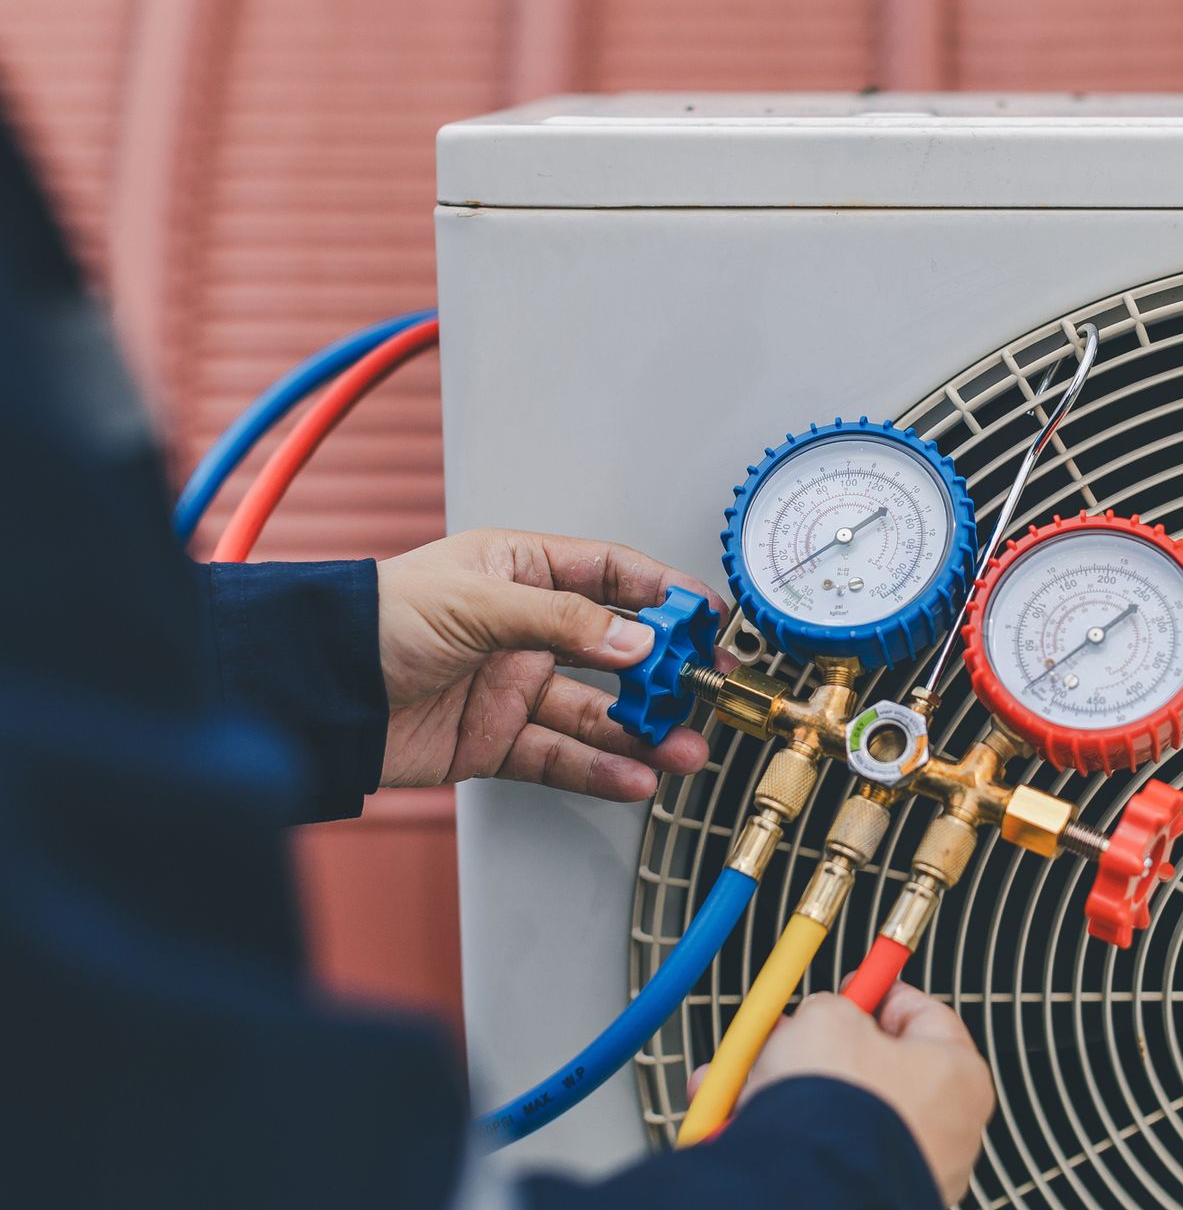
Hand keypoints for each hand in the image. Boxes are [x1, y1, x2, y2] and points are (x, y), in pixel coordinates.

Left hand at [375, 528, 729, 799]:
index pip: (611, 576)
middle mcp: (525, 630)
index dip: (662, 595)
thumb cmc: (374, 619)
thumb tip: (636, 641)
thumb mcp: (478, 600)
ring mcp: (513, 688)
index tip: (705, 616)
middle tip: (703, 690)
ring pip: (596, 713)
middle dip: (664, 675)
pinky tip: (633, 776)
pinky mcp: (496, 741)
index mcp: (522, 571)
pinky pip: (561, 757)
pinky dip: (600, 770)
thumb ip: (564, 621)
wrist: (311, 689)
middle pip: (614, 653)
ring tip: (683, 749)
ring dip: (643, 733)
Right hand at [694, 986, 992, 1203]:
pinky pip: (828, 1152)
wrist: (808, 1190)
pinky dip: (792, 1136)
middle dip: (823, 1048)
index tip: (853, 985)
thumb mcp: (826, 1020)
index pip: (924, 1014)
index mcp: (958, 1076)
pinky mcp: (872, 1195)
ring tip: (748, 1079)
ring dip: (794, 1091)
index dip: (880, 992)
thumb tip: (823, 1016)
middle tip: (790, 1034)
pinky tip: (743, 1119)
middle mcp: (949, 1129)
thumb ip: (832, 1008)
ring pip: (846, 1113)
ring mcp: (914, 1168)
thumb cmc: (838, 1109)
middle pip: (878, 1067)